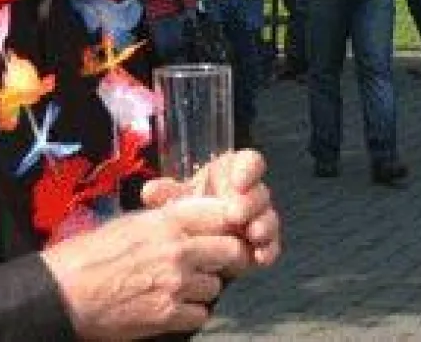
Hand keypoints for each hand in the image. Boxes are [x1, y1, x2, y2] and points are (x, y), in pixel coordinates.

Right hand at [41, 196, 252, 339]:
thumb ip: (167, 219)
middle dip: (227, 258)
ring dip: (204, 288)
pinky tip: (173, 307)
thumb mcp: (131, 222)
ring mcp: (176, 284)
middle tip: (216, 264)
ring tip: (182, 287)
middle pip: (232, 251)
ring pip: (216, 286)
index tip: (226, 232)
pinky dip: (191, 313)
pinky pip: (201, 314)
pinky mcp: (168, 315)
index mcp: (168, 221)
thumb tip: (194, 220)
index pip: (222, 214)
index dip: (229, 224)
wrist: (64, 293)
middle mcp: (178, 250)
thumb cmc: (90, 254)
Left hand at [142, 149, 280, 274]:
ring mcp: (258, 220)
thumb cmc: (187, 210)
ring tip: (252, 233)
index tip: (237, 182)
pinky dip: (268, 251)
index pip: (250, 162)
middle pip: (260, 192)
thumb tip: (150, 192)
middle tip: (234, 214)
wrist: (192, 242)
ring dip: (263, 226)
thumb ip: (166, 194)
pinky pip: (271, 246)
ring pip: (269, 219)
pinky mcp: (261, 245)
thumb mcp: (175, 200)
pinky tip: (260, 257)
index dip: (248, 169)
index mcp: (234, 173)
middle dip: (250, 203)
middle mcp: (251, 195)